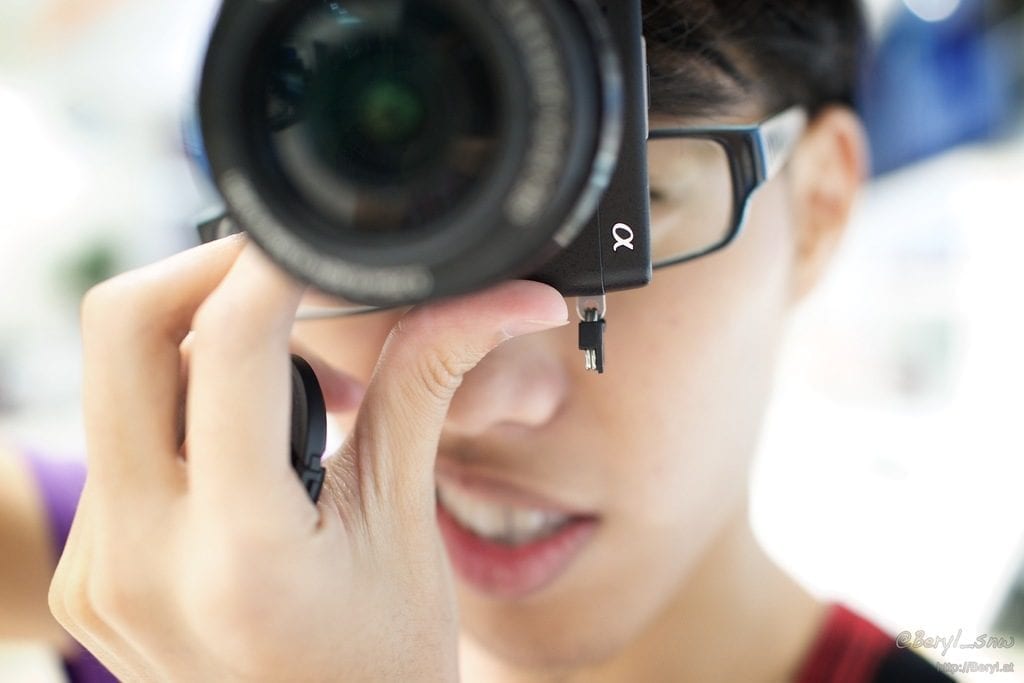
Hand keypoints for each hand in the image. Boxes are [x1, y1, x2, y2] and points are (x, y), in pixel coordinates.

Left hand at [48, 236, 568, 680]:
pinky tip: (251, 440)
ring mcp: (97, 571)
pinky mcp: (86, 577)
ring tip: (290, 373)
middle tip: (288, 276)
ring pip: (112, 381)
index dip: (275, 264)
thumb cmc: (384, 674)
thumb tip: (503, 300)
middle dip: (205, 271)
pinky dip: (182, 406)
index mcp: (240, 553)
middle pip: (120, 330)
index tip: (317, 240)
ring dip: (195, 341)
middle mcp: (140, 559)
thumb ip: (428, 390)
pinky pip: (116, 443)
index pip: (226, 346)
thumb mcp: (409, 531)